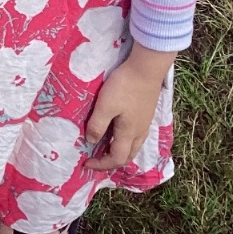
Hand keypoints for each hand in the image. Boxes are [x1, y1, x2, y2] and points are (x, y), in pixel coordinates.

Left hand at [83, 44, 174, 170]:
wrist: (146, 69)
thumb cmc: (124, 87)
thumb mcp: (105, 106)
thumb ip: (97, 125)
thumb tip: (91, 142)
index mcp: (129, 134)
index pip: (116, 159)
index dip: (101, 165)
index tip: (86, 163)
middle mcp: (140, 132)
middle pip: (127, 156)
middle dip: (111, 161)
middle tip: (95, 158)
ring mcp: (145, 123)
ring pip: (133, 146)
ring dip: (119, 151)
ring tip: (105, 146)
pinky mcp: (146, 113)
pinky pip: (136, 136)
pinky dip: (125, 141)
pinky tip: (117, 130)